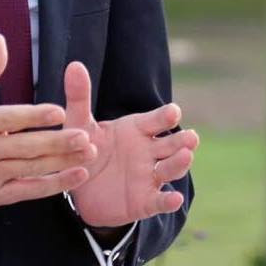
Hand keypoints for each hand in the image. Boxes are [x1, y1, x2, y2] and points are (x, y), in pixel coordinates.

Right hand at [0, 34, 96, 211]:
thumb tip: (0, 38)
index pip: (8, 119)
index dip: (34, 116)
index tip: (59, 111)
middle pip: (24, 147)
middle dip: (56, 142)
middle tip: (84, 135)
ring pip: (31, 168)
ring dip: (62, 161)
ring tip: (88, 151)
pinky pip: (30, 190)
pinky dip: (55, 185)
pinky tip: (78, 174)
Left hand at [63, 61, 199, 226]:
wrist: (77, 187)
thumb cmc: (84, 148)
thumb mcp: (79, 123)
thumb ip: (79, 96)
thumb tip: (74, 64)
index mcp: (136, 129)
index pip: (155, 120)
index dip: (165, 116)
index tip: (174, 111)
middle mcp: (147, 151)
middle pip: (170, 144)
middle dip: (181, 141)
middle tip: (191, 136)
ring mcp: (148, 176)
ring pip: (170, 169)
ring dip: (179, 164)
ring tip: (186, 156)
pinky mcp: (144, 201)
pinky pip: (158, 201)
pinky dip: (168, 201)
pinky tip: (175, 198)